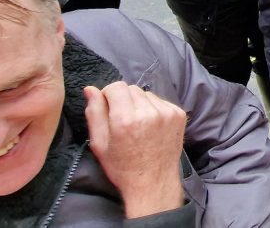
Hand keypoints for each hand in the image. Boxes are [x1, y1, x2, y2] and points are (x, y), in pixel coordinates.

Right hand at [83, 83, 186, 218]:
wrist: (154, 183)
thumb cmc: (122, 167)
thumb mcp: (99, 144)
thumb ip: (94, 113)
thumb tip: (90, 89)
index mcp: (125, 119)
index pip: (115, 86)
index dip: (108, 95)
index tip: (108, 108)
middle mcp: (148, 112)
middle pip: (131, 88)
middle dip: (123, 100)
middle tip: (122, 120)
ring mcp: (166, 113)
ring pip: (146, 94)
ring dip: (139, 104)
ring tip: (137, 125)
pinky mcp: (179, 115)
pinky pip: (160, 101)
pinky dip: (153, 109)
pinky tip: (150, 127)